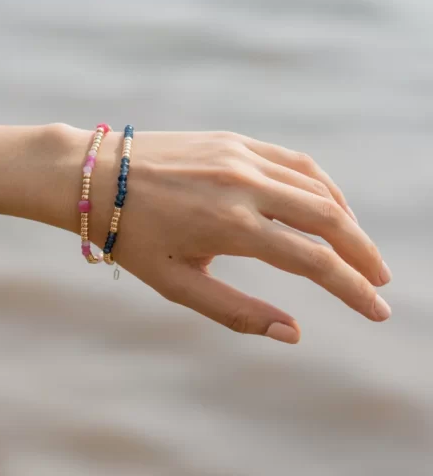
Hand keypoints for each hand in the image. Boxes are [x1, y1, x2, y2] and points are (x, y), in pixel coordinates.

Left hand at [85, 129, 391, 343]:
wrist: (95, 176)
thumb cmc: (130, 235)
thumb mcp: (177, 284)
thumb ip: (236, 312)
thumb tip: (294, 335)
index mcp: (230, 226)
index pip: (313, 262)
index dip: (352, 289)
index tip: (378, 309)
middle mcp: (243, 185)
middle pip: (328, 218)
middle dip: (362, 254)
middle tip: (381, 281)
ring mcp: (240, 155)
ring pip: (316, 186)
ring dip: (346, 218)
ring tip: (357, 247)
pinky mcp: (233, 139)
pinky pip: (292, 161)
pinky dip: (319, 185)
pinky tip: (325, 204)